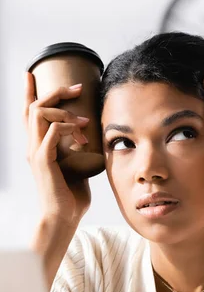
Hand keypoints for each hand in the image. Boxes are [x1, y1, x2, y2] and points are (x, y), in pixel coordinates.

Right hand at [23, 72, 91, 225]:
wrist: (63, 217)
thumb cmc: (71, 195)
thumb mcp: (75, 166)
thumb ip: (75, 149)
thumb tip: (86, 136)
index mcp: (38, 146)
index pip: (29, 113)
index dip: (29, 92)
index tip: (32, 74)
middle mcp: (33, 146)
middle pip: (35, 106)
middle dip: (56, 91)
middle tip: (78, 88)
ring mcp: (37, 152)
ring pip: (40, 113)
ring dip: (65, 111)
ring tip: (85, 123)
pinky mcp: (44, 160)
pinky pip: (52, 131)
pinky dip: (68, 127)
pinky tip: (81, 135)